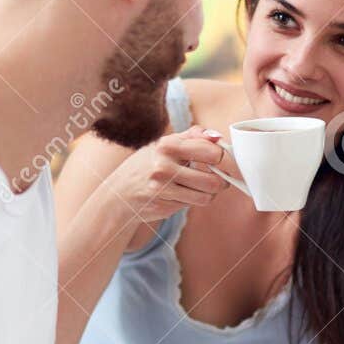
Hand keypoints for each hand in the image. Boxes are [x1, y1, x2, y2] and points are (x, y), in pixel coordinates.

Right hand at [102, 127, 236, 225]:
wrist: (119, 193)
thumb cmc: (147, 165)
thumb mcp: (164, 144)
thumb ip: (192, 137)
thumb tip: (218, 136)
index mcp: (167, 146)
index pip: (211, 152)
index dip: (224, 158)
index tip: (224, 161)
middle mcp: (164, 167)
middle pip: (213, 180)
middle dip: (221, 181)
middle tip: (219, 178)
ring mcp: (163, 190)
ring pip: (206, 196)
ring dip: (209, 193)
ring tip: (201, 186)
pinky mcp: (164, 207)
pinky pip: (192, 205)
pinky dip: (192, 200)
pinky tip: (181, 194)